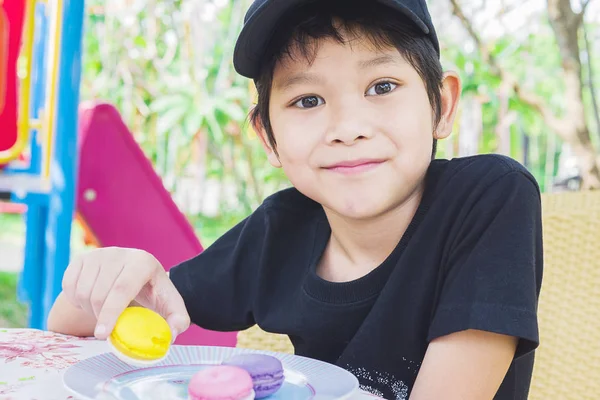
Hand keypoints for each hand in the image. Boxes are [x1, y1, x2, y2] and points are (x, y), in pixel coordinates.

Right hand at [61, 247, 189, 339]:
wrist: (135, 276)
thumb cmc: (153, 293)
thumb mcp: (170, 305)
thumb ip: (178, 320)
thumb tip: (171, 335)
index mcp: (143, 262)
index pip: (122, 289)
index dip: (111, 313)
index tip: (103, 334)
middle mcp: (119, 253)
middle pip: (99, 294)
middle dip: (101, 318)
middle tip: (109, 327)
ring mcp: (98, 254)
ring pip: (82, 292)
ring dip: (89, 310)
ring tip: (104, 311)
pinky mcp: (81, 258)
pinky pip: (68, 287)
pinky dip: (75, 301)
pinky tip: (91, 301)